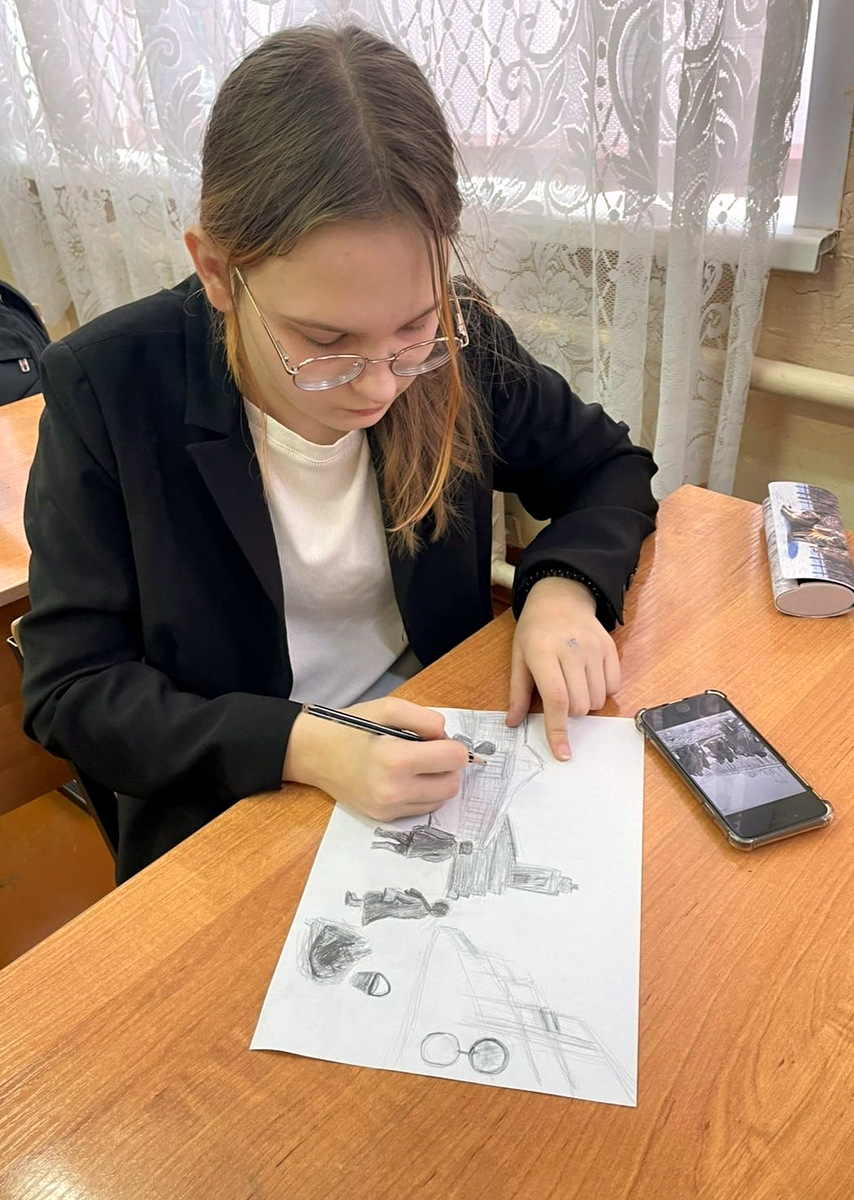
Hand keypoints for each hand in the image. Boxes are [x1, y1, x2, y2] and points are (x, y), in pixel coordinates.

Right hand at [282, 696, 468, 821]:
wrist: (314, 754)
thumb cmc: (350, 727)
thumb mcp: (388, 708)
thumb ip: (424, 718)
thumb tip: (446, 737)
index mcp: (394, 759)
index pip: (453, 759)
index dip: (451, 745)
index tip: (435, 738)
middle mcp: (393, 791)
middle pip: (452, 785)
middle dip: (448, 766)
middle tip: (429, 751)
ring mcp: (388, 809)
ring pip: (440, 800)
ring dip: (437, 781)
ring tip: (416, 764)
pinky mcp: (384, 818)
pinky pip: (421, 809)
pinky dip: (423, 793)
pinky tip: (405, 777)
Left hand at [507, 576, 620, 759]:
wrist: (561, 598)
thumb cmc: (535, 630)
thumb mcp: (519, 657)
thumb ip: (518, 692)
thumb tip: (512, 723)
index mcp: (542, 652)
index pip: (556, 699)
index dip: (558, 730)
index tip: (562, 753)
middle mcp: (571, 649)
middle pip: (579, 705)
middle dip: (569, 711)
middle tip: (559, 693)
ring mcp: (594, 648)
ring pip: (597, 700)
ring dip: (585, 702)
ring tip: (573, 682)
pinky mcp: (610, 647)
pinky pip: (613, 686)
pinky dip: (602, 690)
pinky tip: (588, 675)